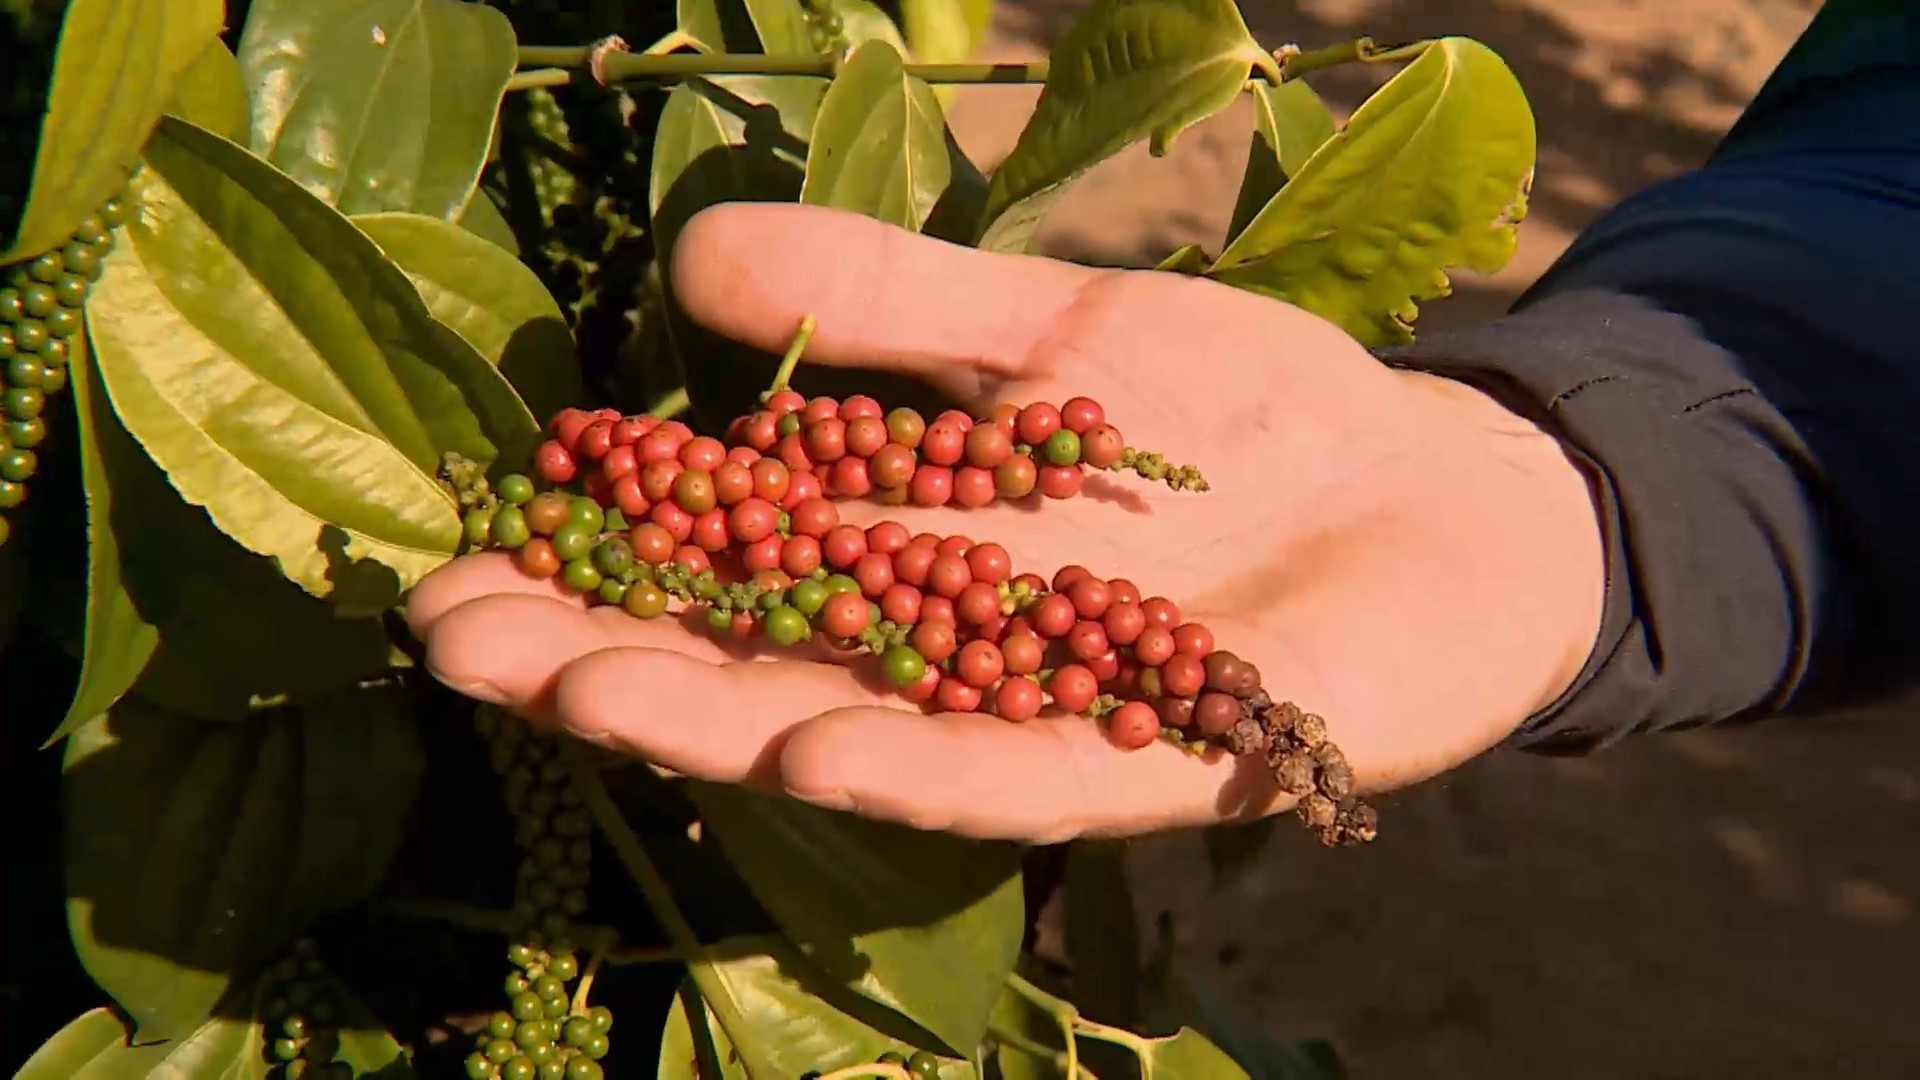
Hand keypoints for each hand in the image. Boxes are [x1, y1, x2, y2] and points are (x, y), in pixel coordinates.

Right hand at [407, 202, 1606, 843]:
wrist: (1443, 487)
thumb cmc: (1247, 409)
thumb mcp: (1051, 331)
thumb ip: (890, 302)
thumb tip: (690, 260)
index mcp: (917, 547)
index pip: (727, 559)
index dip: (596, 560)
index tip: (457, 550)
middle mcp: (957, 646)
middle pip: (762, 655)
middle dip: (610, 649)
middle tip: (456, 638)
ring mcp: (1051, 707)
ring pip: (868, 723)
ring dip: (728, 716)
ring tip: (587, 694)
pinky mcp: (1164, 751)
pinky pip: (1034, 768)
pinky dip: (932, 762)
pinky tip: (820, 750)